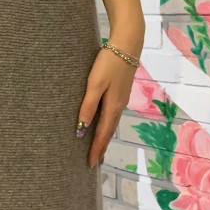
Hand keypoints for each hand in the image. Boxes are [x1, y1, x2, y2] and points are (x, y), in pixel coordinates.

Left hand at [76, 37, 141, 166]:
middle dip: (102, 146)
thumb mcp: (95, 84)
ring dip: (105, 136)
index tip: (90, 164)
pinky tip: (104, 123)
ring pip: (112, 123)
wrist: (127, 46)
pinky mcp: (121, 91)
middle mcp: (119, 106)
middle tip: (95, 161)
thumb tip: (82, 128)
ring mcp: (121, 98)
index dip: (96, 148)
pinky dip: (107, 124)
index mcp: (113, 106)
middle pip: (109, 131)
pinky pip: (113, 114)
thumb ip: (89, 105)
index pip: (102, 133)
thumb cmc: (108, 64)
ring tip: (99, 147)